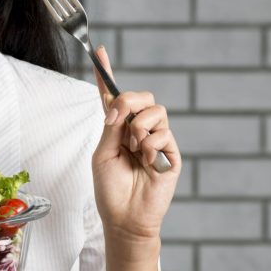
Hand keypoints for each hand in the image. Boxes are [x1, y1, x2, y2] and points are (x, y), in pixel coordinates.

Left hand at [92, 46, 180, 254]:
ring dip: (139, 128)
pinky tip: (146, 162)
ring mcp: (156, 141)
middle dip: (128, 101)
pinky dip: (150, 145)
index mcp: (117, 129)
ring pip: (155, 111)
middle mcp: (137, 131)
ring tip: (135, 150)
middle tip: (117, 120)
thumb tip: (120, 103)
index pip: (113, 96)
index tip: (99, 51)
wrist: (125, 219)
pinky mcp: (171, 153)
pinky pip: (164, 133)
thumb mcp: (102, 154)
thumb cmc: (110, 190)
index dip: (106, 73)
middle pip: (140, 97)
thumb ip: (111, 126)